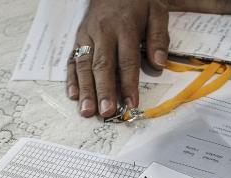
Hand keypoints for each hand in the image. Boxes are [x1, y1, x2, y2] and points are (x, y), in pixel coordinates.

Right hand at [67, 0, 230, 117]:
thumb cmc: (138, 3)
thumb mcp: (156, 12)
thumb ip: (159, 37)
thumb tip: (159, 63)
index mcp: (124, 27)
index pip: (127, 60)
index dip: (128, 84)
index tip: (131, 104)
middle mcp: (103, 33)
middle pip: (102, 66)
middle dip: (103, 91)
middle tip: (105, 112)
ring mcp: (87, 36)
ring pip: (84, 65)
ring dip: (85, 89)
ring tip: (87, 111)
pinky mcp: (78, 39)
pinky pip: (72, 59)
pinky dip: (71, 78)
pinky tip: (73, 95)